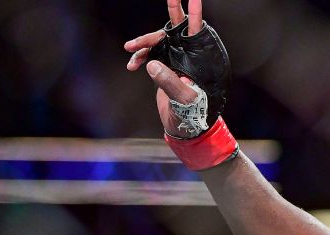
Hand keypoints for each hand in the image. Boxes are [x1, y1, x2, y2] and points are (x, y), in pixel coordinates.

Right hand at [123, 0, 207, 135]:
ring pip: (159, 41)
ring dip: (144, 43)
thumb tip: (152, 64)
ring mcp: (177, 60)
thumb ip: (169, 82)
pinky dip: (140, 58)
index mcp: (200, 60)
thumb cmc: (193, 114)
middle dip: (172, 12)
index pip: (198, 31)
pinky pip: (150, 55)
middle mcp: (190, 56)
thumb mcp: (184, 99)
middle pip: (177, 29)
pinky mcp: (165, 66)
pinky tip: (131, 66)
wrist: (185, 128)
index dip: (195, 14)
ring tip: (129, 49)